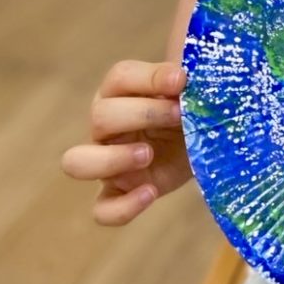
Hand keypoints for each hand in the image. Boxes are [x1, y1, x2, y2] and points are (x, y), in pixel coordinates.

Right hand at [61, 60, 191, 225]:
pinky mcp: (119, 193)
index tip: (181, 80)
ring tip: (148, 154)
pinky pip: (102, 210)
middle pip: (100, 116)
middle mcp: (106, 125)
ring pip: (78, 162)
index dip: (150, 77)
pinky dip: (123, 207)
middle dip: (144, 113)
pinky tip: (150, 192)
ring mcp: (106, 162)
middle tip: (179, 115)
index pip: (120, 77)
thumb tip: (184, 73)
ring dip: (112, 158)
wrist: (205, 140)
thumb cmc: (192, 106)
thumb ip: (186, 79)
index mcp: (122, 91)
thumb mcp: (192, 90)